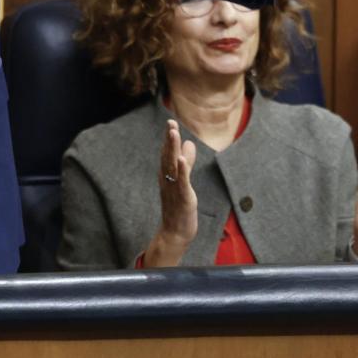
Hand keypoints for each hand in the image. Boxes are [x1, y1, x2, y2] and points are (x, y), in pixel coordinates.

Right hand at [141, 118, 197, 267]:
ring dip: (173, 150)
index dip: (169, 139)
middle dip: (169, 140)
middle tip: (170, 123)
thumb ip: (187, 163)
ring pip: (173, 167)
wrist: (175, 234)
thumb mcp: (183, 182)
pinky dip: (182, 171)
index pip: (167, 154)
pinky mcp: (183, 199)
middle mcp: (168, 181)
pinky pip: (182, 183)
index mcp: (167, 176)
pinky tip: (182, 160)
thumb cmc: (178, 208)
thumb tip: (189, 144)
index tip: (171, 123)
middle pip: (167, 157)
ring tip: (174, 134)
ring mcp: (174, 189)